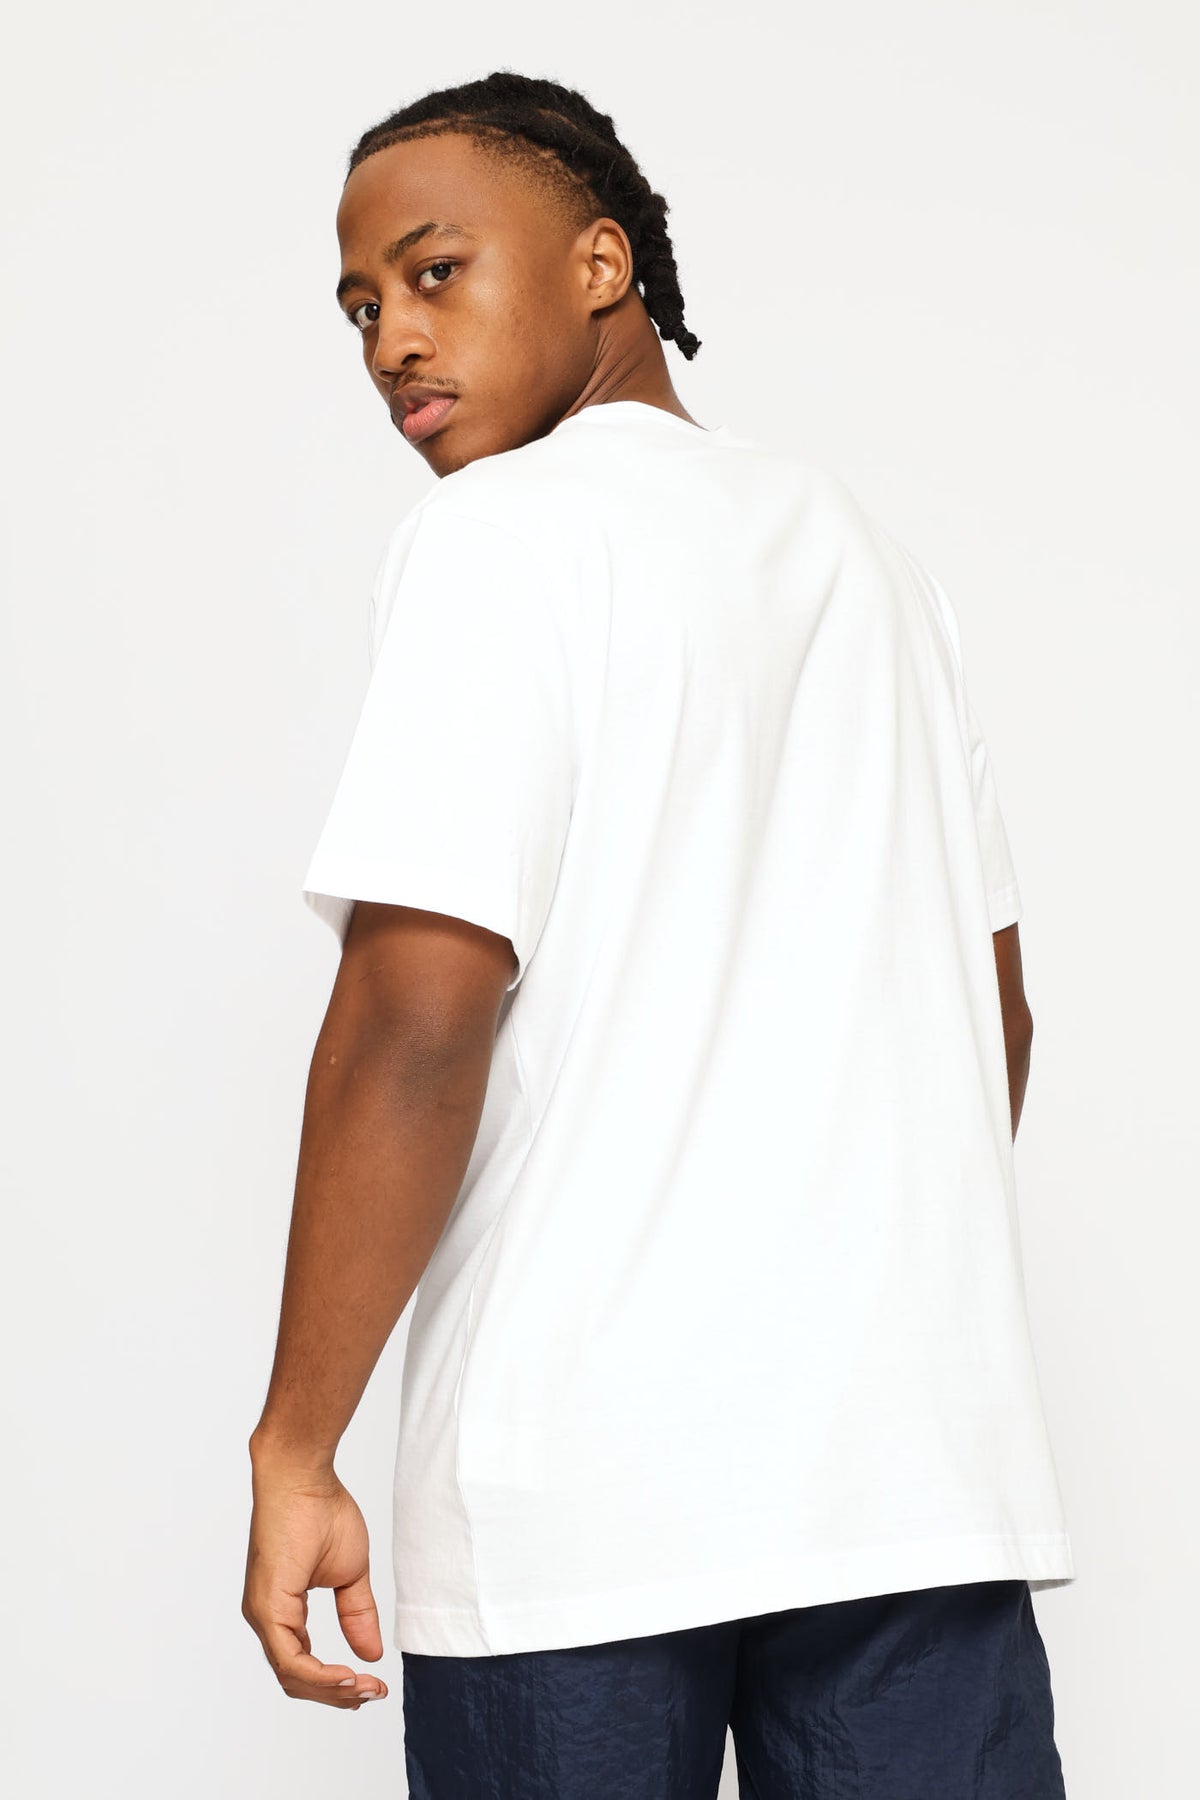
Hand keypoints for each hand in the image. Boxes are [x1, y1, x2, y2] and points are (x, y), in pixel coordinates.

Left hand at [242, 1454, 388, 1708]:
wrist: (303, 1476)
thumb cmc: (321, 1510)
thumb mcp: (349, 1573)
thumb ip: (357, 1614)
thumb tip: (371, 1653)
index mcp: (282, 1611)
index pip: (304, 1665)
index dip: (338, 1683)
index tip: (374, 1685)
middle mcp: (266, 1618)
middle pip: (297, 1679)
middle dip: (338, 1695)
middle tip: (374, 1694)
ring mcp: (263, 1614)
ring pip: (292, 1675)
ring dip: (332, 1690)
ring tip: (366, 1688)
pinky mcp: (266, 1607)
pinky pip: (290, 1658)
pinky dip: (320, 1674)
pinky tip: (348, 1675)